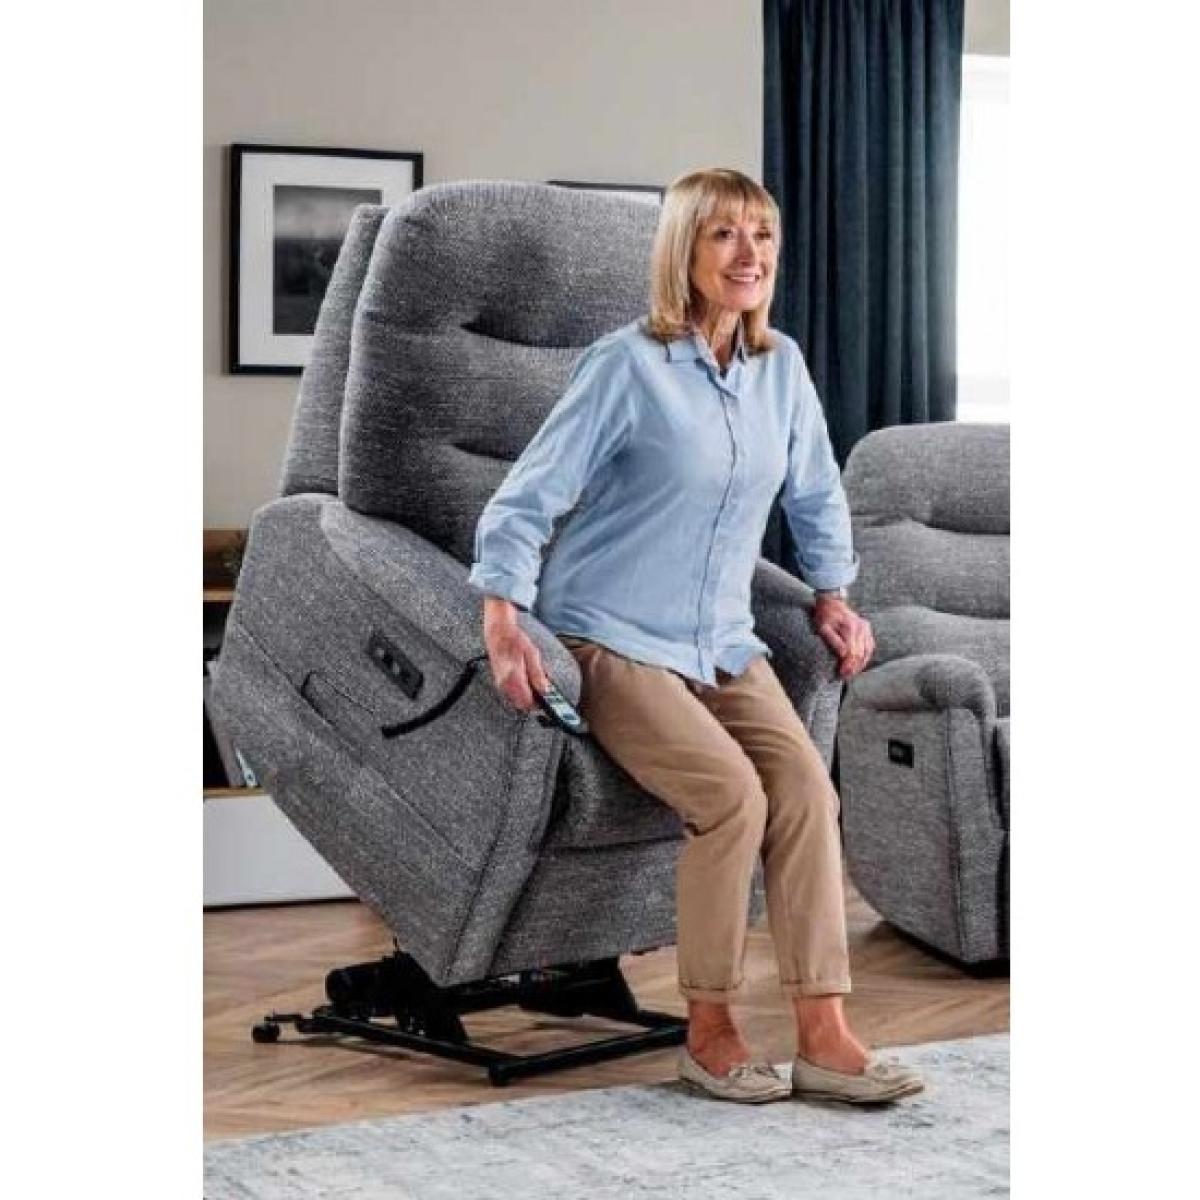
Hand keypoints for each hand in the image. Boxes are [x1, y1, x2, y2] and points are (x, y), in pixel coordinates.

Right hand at [482, 596, 550, 712]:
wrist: (498, 633)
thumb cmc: (515, 640)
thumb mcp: (532, 654)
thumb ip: (538, 674)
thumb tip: (545, 690)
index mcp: (513, 677)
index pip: (528, 702)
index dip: (540, 703)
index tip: (549, 699)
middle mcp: (504, 684)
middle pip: (522, 705)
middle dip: (534, 701)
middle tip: (544, 690)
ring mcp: (501, 684)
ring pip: (517, 701)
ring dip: (528, 696)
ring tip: (536, 681)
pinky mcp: (500, 683)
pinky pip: (513, 694)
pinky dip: (522, 691)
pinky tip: (528, 679)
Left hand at [811, 595, 873, 679]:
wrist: (832, 602)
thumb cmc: (825, 615)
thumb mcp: (823, 628)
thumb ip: (834, 641)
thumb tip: (843, 655)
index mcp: (851, 628)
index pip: (852, 652)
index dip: (847, 665)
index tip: (840, 674)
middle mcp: (861, 628)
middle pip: (860, 654)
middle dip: (853, 668)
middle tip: (844, 677)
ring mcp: (866, 628)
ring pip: (867, 652)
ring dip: (860, 664)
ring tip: (851, 673)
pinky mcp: (867, 629)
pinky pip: (870, 646)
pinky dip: (865, 656)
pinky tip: (859, 664)